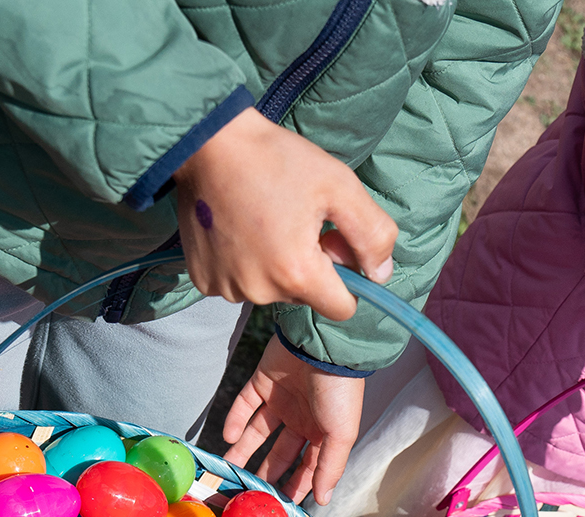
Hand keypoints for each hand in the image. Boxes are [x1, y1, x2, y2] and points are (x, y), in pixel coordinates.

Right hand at [173, 107, 396, 321]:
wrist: (207, 141)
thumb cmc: (276, 159)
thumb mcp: (340, 186)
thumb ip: (373, 235)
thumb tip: (380, 274)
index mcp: (298, 274)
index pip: (342, 308)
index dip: (347, 278)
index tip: (331, 244)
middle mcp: (261, 290)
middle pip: (305, 297)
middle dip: (308, 268)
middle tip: (294, 220)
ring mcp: (227, 287)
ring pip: (271, 290)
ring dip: (275, 265)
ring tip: (262, 220)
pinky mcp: (204, 279)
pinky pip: (238, 283)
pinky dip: (244, 263)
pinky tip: (238, 228)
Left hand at [223, 336, 363, 504]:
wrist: (324, 344)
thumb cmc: (339, 392)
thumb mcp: (341, 434)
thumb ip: (330, 467)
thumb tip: (322, 501)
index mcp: (323, 433)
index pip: (307, 467)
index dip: (295, 487)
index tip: (281, 508)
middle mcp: (301, 419)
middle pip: (280, 453)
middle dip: (266, 473)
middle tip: (248, 494)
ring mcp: (280, 400)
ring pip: (257, 432)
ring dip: (243, 451)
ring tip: (228, 470)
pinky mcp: (262, 382)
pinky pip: (244, 405)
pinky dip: (234, 420)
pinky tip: (228, 437)